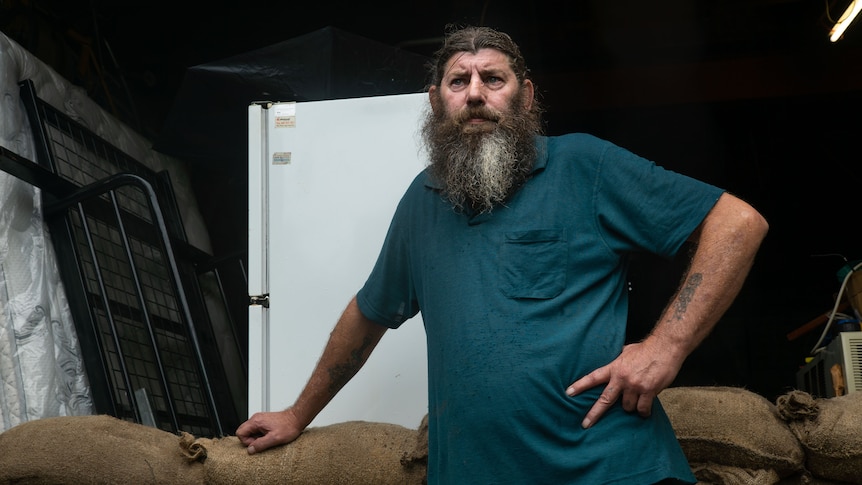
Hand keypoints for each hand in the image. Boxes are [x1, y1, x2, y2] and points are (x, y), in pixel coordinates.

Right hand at [236, 408, 303, 453]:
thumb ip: (260, 444)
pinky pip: (256, 430)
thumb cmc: (288, 426)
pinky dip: (261, 435)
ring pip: (250, 431)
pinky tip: (269, 436)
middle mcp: (256, 418)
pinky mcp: (264, 421)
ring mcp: (260, 419)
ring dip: (256, 438)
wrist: (297, 418)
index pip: (240, 432)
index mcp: (256, 421)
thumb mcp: (274, 438)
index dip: (247, 441)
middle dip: (250, 440)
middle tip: (262, 442)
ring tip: (268, 438)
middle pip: (244, 432)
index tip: (257, 443)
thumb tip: (250, 450)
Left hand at [565, 338, 681, 428]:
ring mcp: (635, 386)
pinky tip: (645, 411)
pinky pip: (643, 409)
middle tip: (585, 424)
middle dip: (594, 414)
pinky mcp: (648, 391)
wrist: (665, 347)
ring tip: (637, 400)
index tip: (568, 393)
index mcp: (614, 368)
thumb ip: (618, 362)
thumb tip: (614, 365)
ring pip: (627, 407)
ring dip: (631, 407)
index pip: (593, 377)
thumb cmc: (646, 349)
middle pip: (604, 399)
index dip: (580, 385)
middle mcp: (622, 378)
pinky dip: (644, 412)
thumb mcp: (626, 352)